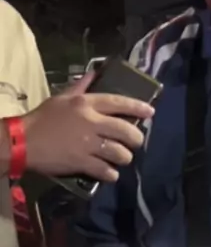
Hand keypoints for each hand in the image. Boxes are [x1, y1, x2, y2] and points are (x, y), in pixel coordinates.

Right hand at [23, 73, 154, 181]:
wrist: (23, 141)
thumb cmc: (42, 118)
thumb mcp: (62, 98)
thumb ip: (81, 86)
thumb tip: (94, 73)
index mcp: (86, 104)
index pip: (119, 102)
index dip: (138, 107)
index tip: (150, 112)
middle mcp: (91, 122)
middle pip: (125, 130)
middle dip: (136, 138)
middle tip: (136, 142)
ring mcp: (87, 144)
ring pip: (119, 152)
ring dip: (124, 157)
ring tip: (121, 158)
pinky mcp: (82, 162)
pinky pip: (106, 170)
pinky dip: (111, 173)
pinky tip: (110, 173)